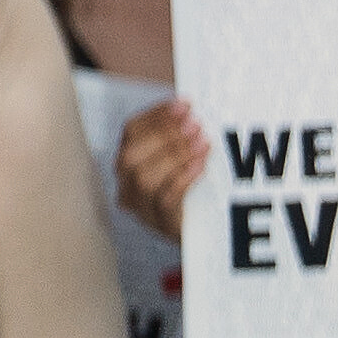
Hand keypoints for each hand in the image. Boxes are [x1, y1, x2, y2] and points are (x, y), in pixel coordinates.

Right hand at [114, 98, 208, 241]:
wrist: (210, 233)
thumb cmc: (197, 188)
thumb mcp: (186, 157)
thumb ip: (183, 134)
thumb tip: (194, 106)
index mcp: (129, 163)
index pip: (130, 132)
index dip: (156, 116)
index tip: (184, 104)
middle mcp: (128, 186)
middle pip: (131, 156)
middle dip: (164, 135)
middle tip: (196, 124)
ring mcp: (143, 209)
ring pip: (144, 179)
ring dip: (175, 156)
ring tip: (203, 143)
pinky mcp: (163, 225)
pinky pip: (165, 199)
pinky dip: (183, 178)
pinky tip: (201, 166)